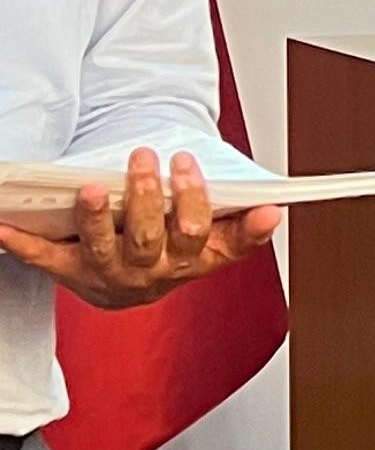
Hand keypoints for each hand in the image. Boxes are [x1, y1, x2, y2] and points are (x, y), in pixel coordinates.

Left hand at [0, 147, 284, 308]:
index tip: (188, 165)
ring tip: (93, 188)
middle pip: (151, 238)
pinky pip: (44, 258)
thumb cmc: (167, 255)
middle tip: (145, 158)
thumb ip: (242, 231)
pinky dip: (20, 242)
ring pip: (105, 248)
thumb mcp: (211, 246)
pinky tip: (3, 225)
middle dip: (148, 197)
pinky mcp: (68, 270)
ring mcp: (105, 273)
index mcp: (185, 263)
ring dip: (97, 217)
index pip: (199, 234)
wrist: (124, 290)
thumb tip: (273, 212)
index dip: (194, 201)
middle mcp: (147, 273)